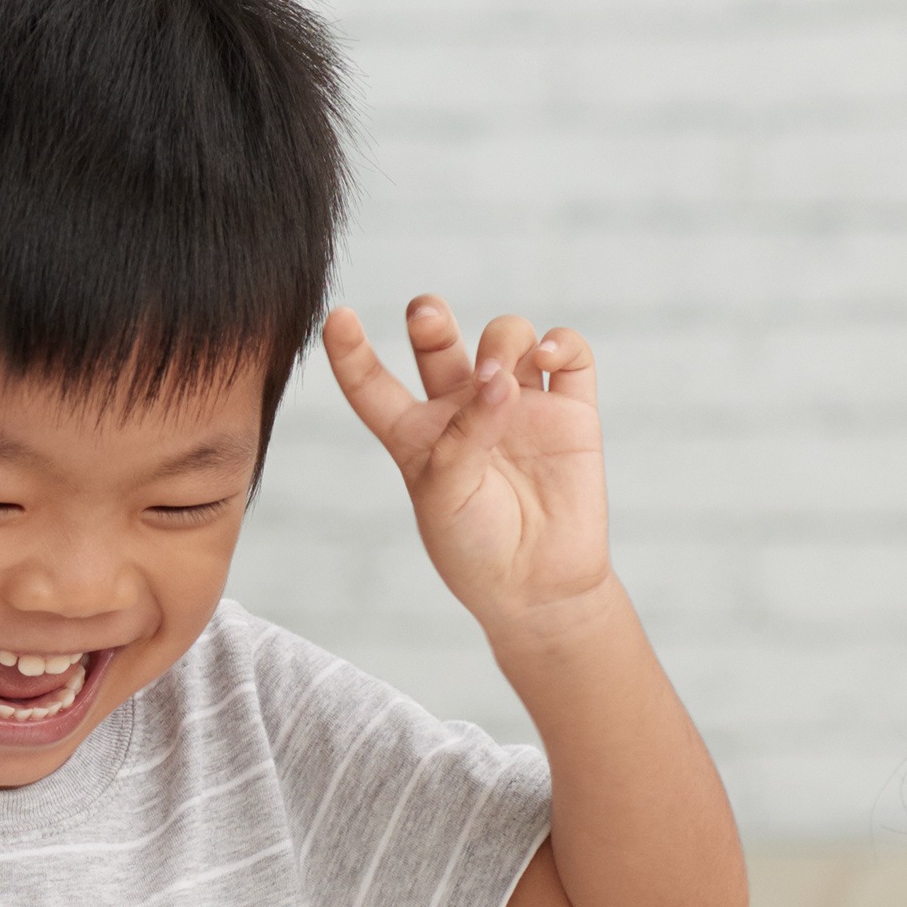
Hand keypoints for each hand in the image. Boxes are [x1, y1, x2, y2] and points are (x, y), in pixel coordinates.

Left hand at [323, 297, 612, 641]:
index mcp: (416, 435)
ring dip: (500, 340)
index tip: (338, 319)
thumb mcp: (445, 496)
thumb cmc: (477, 550)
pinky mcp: (569, 412)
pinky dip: (558, 343)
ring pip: (505, 337)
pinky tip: (545, 359)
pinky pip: (568, 355)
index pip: (372, 385)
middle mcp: (464, 411)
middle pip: (439, 342)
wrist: (540, 589)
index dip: (350, 350)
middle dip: (430, 318)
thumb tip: (502, 378)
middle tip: (425, 317)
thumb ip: (464, 435)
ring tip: (500, 379)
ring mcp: (518, 406)